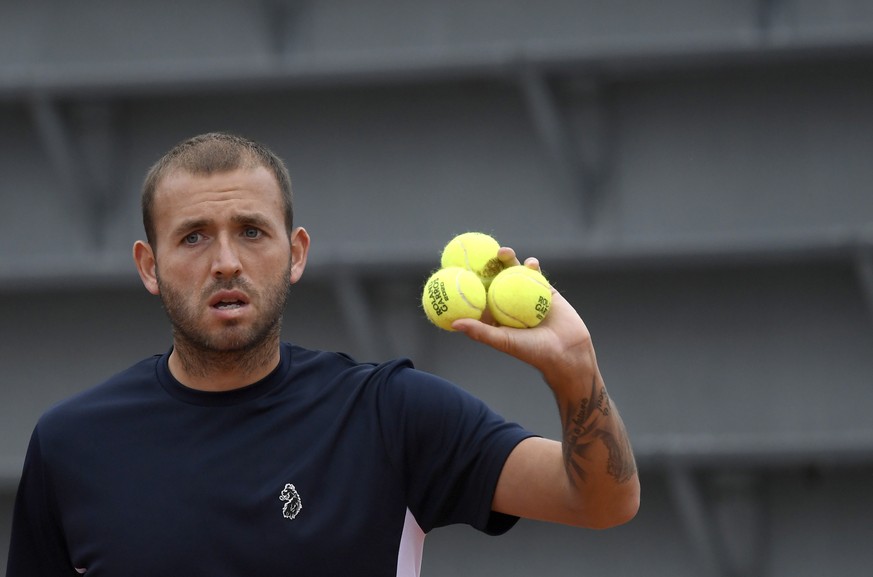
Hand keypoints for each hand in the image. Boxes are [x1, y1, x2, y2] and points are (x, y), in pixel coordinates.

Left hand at [452, 247, 595, 383]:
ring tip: (503, 252)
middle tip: (480, 254)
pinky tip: (530, 262)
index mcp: (497, 316)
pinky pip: (537, 275)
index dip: (469, 282)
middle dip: (487, 265)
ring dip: (509, 260)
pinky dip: (533, 266)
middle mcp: (510, 303)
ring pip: (515, 273)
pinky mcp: (545, 291)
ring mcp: (527, 295)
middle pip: (496, 279)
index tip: (458, 268)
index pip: (479, 295)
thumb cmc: (533, 351)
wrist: (567, 351)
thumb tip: (454, 323)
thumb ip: (480, 331)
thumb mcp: (503, 340)